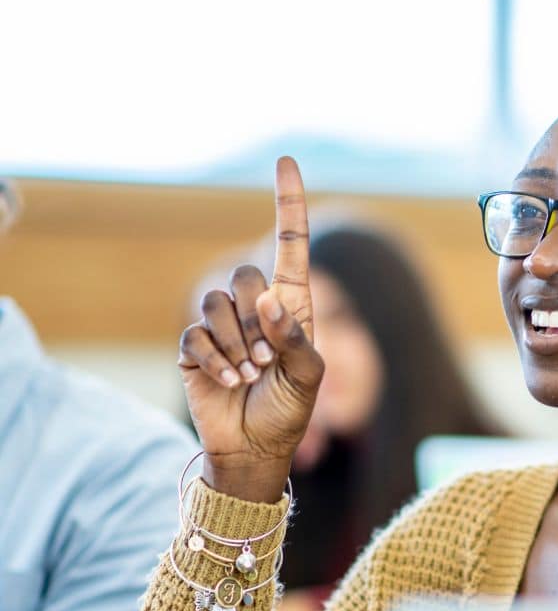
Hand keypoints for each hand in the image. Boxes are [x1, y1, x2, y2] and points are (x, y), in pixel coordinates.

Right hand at [179, 157, 323, 500]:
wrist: (254, 448)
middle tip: (266, 361)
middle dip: (255, 321)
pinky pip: (194, 335)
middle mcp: (255, 308)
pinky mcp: (194, 346)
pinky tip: (227, 380)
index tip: (285, 162)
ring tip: (249, 374)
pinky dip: (214, 360)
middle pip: (244, 275)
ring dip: (235, 345)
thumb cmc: (289, 411)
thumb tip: (267, 300)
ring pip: (215, 304)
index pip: (291, 245)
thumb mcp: (309, 377)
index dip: (289, 204)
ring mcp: (222, 325)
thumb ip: (295, 338)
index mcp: (292, 306)